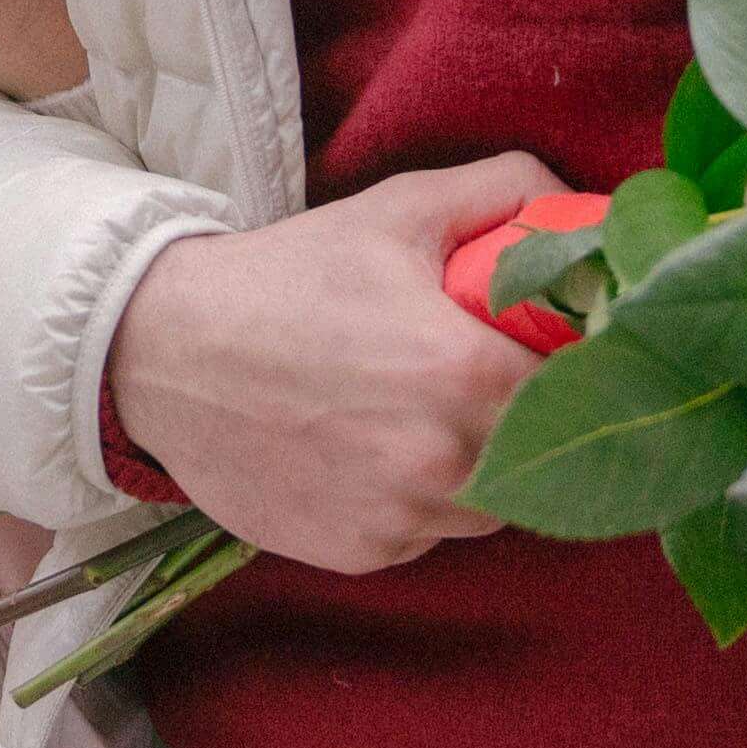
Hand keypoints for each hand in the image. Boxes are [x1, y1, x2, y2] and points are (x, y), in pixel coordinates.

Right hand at [106, 153, 561, 572]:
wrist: (162, 352)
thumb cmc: (287, 277)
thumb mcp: (398, 209)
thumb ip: (508, 193)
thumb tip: (585, 211)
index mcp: (466, 375)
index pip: (581, 388)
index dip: (573, 364)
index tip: (544, 345)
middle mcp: (443, 464)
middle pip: (544, 456)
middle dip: (524, 417)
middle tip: (475, 374)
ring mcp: (401, 519)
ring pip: (488, 506)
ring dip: (474, 466)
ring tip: (416, 411)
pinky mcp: (361, 555)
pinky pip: (427, 535)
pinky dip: (415, 502)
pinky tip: (370, 450)